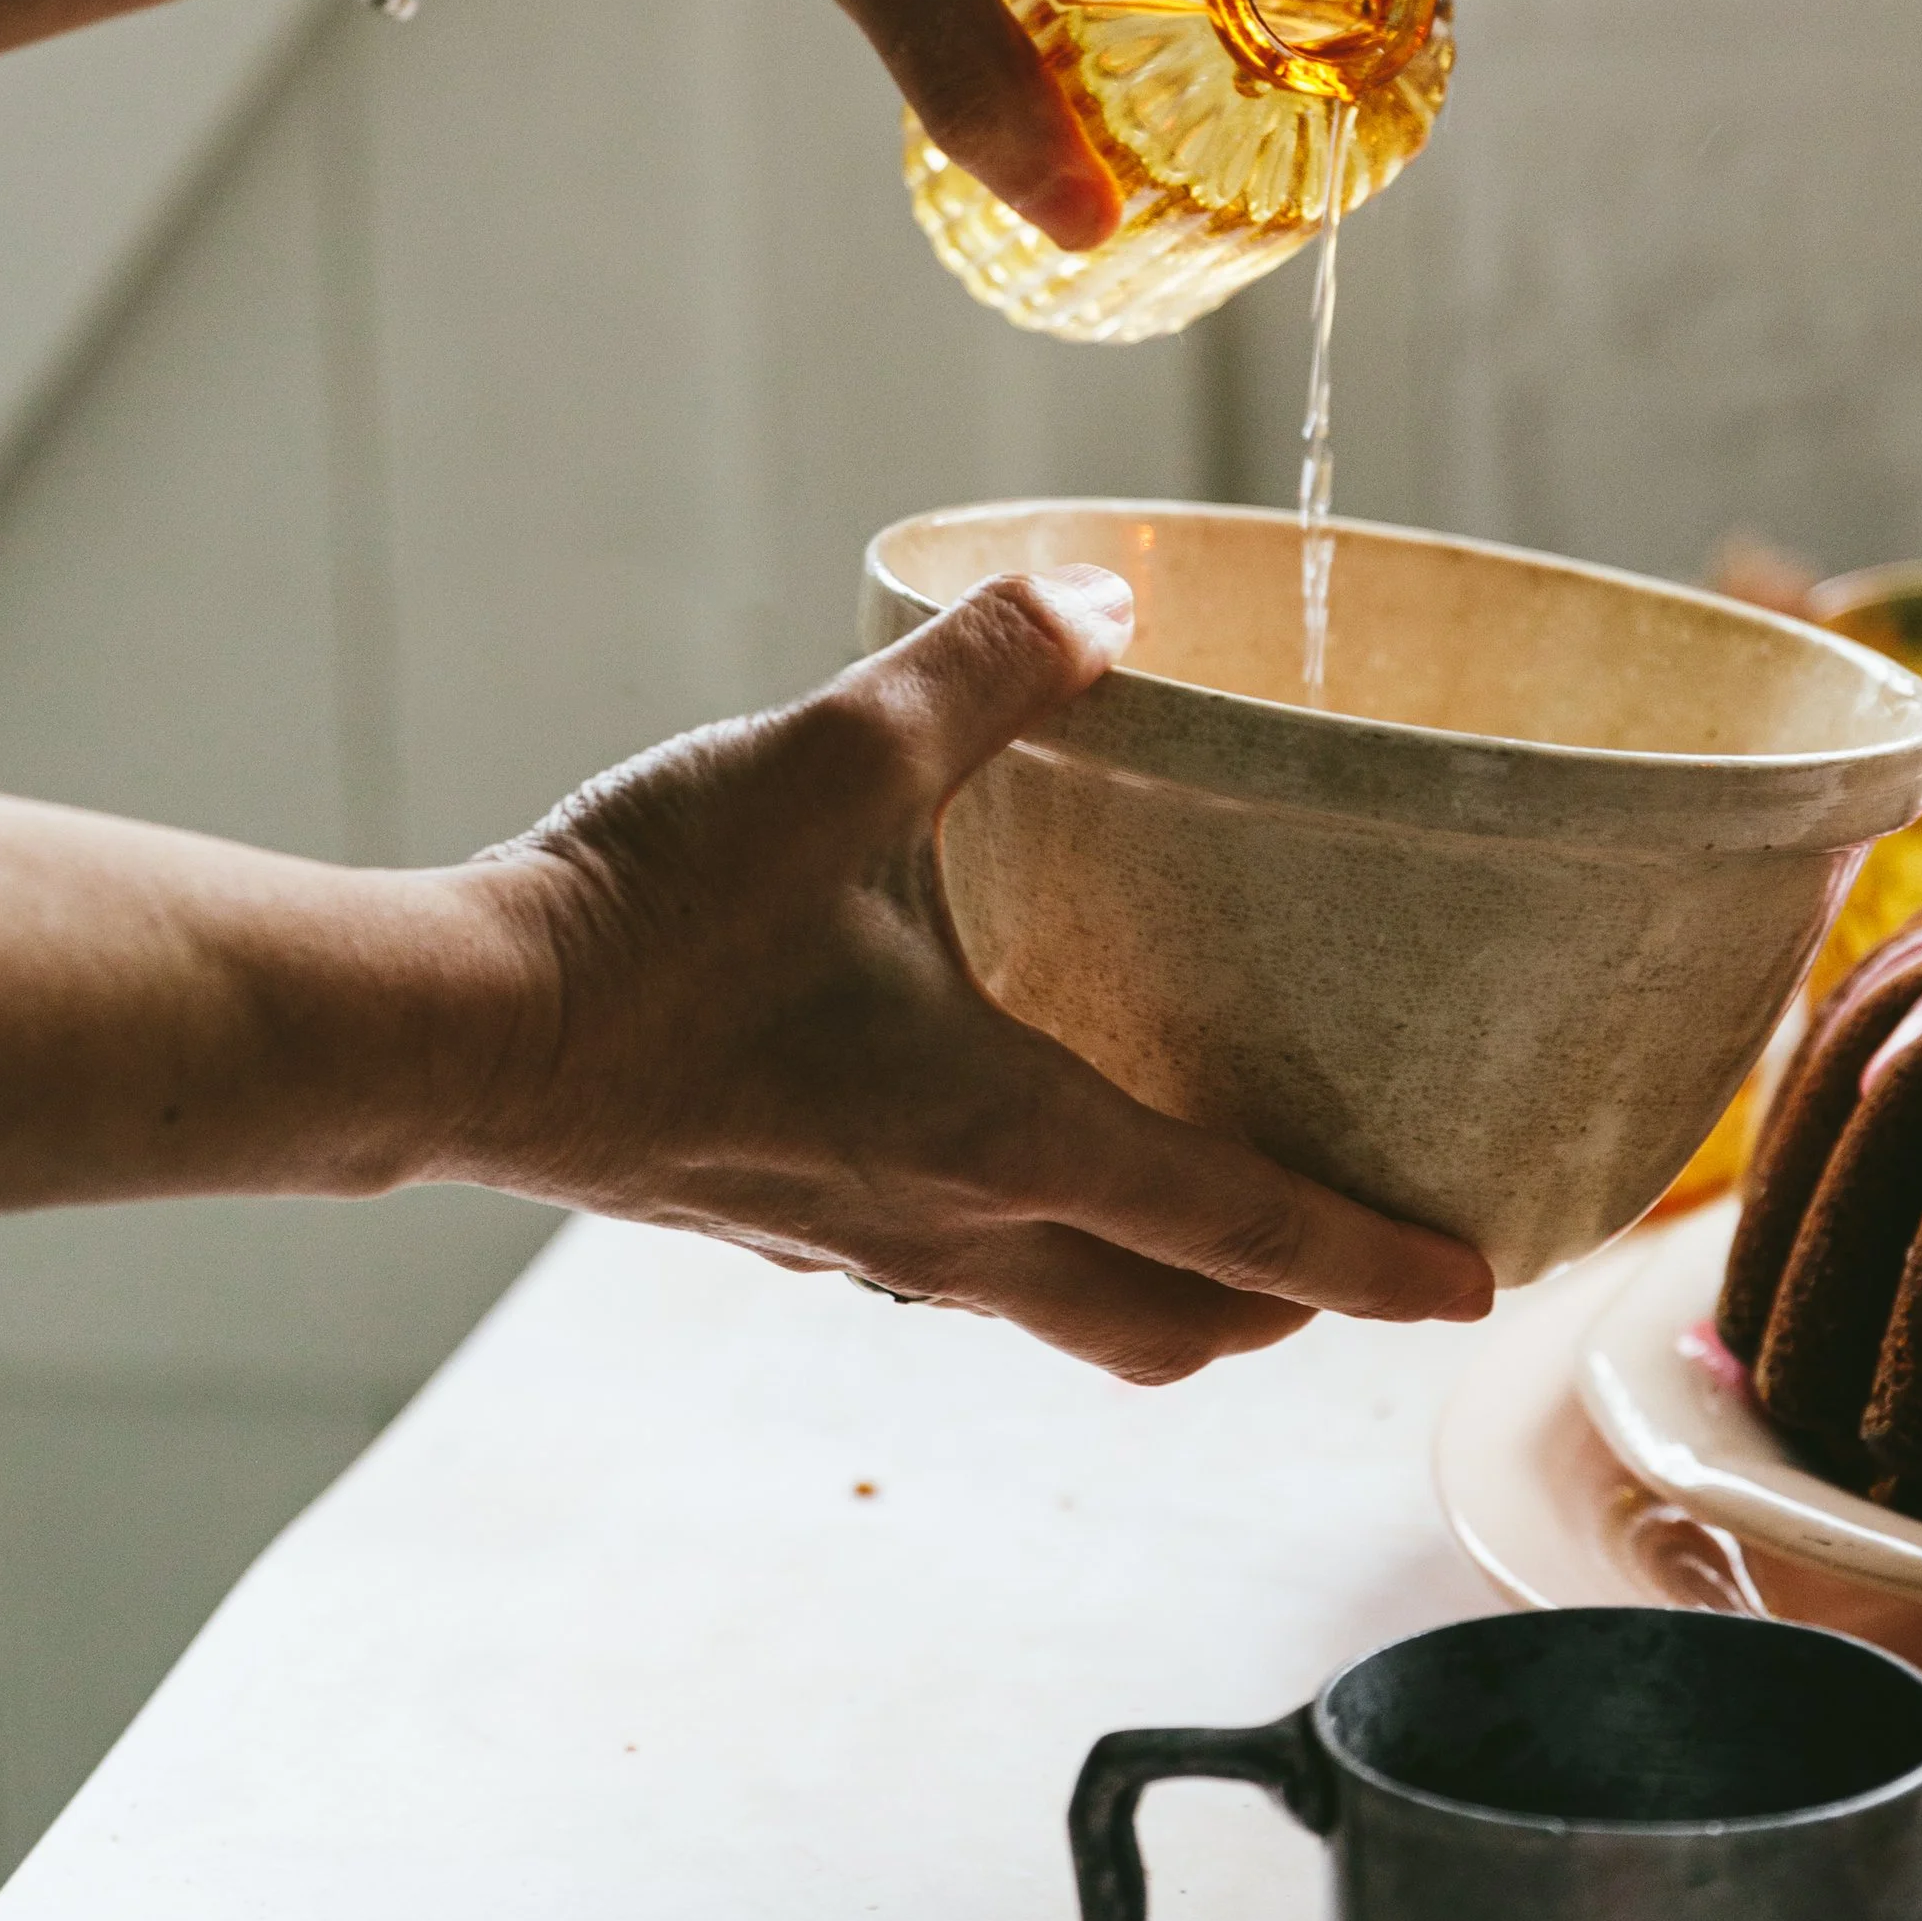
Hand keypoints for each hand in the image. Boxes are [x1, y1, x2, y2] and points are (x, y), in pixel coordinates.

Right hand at [461, 565, 1491, 1384]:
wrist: (449, 1037)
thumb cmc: (647, 920)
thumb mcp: (832, 761)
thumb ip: (984, 672)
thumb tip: (1102, 596)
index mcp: (1003, 1130)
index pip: (1238, 1227)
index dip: (1368, 1260)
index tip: (1472, 1284)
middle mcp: (953, 1222)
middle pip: (1164, 1324)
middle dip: (1274, 1313)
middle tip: (1352, 1261)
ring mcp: (862, 1245)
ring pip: (1058, 1314)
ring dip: (1155, 1292)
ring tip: (1206, 1226)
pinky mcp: (783, 1228)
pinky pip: (955, 1273)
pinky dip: (1032, 1248)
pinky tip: (998, 1153)